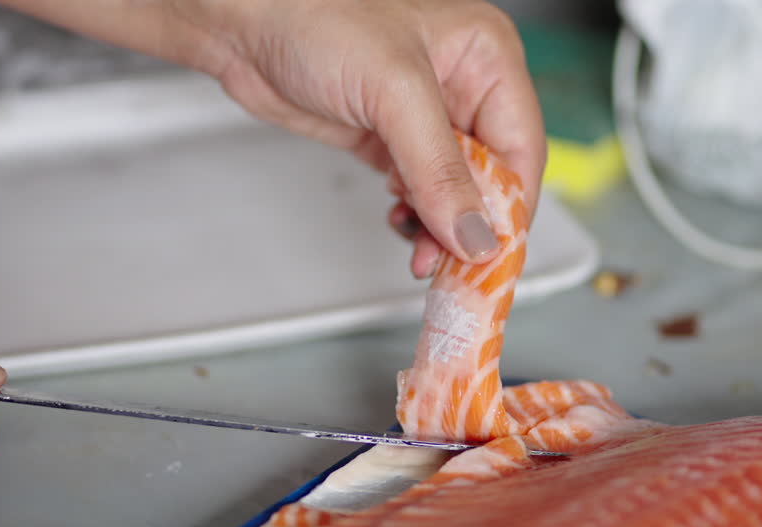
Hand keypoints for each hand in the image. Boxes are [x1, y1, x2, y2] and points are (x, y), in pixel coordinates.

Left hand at [0, 0, 546, 278]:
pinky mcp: (386, 135)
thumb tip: (475, 233)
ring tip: (419, 251)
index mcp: (485, 56)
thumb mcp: (393, 91)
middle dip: (469, 224)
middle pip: (491, 175)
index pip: (521, 148)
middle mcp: (462, 83)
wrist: (240, 20)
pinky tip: (401, 223)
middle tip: (447, 267)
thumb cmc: (313, 12)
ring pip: (454, 188)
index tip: (490, 256)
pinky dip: (413, 213)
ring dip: (438, 226)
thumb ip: (439, 169)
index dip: (510, 207)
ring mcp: (423, 112)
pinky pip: (419, 188)